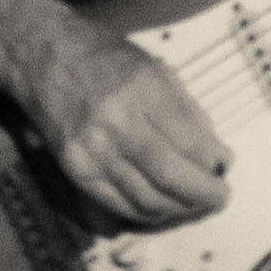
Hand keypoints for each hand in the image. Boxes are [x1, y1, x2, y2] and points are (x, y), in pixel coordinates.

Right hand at [20, 16, 230, 230]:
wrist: (46, 57)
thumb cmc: (103, 58)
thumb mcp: (156, 69)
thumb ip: (189, 114)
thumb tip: (217, 155)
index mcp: (142, 90)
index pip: (190, 143)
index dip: (213, 165)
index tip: (224, 169)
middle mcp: (116, 123)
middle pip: (170, 177)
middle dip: (203, 195)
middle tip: (219, 197)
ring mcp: (93, 151)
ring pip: (147, 200)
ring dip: (178, 209)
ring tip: (194, 204)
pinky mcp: (76, 171)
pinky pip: (119, 206)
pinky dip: (147, 213)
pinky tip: (163, 205)